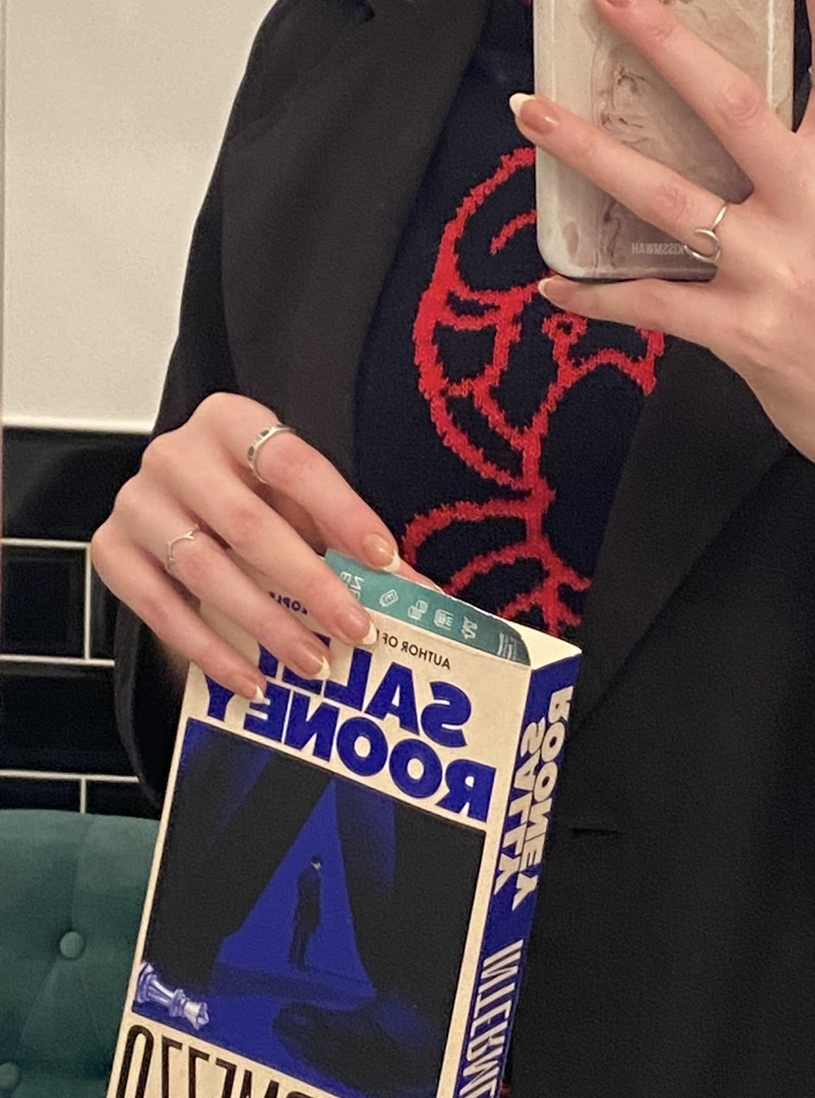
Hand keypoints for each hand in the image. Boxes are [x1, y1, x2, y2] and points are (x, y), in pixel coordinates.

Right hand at [91, 393, 432, 697]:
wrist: (177, 496)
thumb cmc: (249, 491)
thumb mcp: (299, 499)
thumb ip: (348, 535)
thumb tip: (419, 593)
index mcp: (231, 420)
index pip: (294, 463)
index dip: (342, 512)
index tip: (385, 561)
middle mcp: (177, 454)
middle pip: (249, 523)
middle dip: (310, 584)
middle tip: (355, 628)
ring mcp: (138, 503)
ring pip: (204, 570)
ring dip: (265, 624)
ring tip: (312, 662)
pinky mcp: (111, 550)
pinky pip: (158, 608)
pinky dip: (208, 650)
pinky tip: (252, 677)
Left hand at [511, 0, 814, 625]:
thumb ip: (813, 166)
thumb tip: (726, 120)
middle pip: (735, 103)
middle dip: (662, 41)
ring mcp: (784, 272)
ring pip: (671, 197)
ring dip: (592, 151)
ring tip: (532, 113)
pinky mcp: (749, 337)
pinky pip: (653, 306)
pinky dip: (597, 297)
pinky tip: (552, 286)